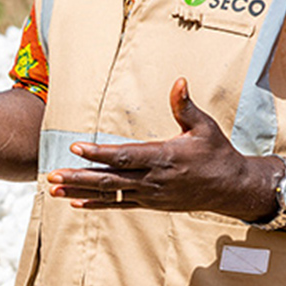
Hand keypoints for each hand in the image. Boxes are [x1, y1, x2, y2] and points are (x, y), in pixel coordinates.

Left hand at [46, 78, 275, 218]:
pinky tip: (76, 202)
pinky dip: (96, 204)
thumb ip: (185, 106)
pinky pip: (118, 205)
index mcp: (163, 157)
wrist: (232, 188)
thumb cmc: (217, 153)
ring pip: (109, 194)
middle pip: (109, 180)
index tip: (76, 148)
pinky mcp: (150, 203)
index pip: (125, 156)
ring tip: (55, 190)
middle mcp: (153, 179)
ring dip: (80, 191)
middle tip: (52, 174)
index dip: (99, 154)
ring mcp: (150, 194)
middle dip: (79, 176)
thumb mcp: (203, 127)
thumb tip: (179, 81)